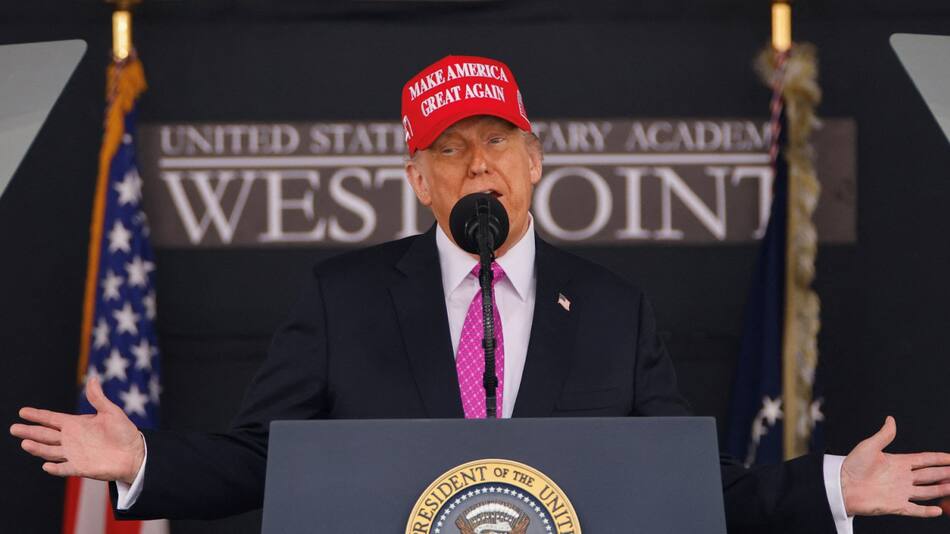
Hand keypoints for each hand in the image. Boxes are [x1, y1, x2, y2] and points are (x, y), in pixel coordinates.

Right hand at [10, 377, 144, 483]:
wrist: (135, 453)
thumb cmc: (124, 432)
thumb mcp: (111, 412)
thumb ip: (98, 398)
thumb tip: (93, 379)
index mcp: (76, 424)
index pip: (52, 419)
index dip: (38, 415)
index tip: (23, 411)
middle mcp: (71, 439)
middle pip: (45, 435)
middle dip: (30, 431)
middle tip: (13, 428)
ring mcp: (74, 454)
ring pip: (50, 451)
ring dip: (38, 448)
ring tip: (25, 442)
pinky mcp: (81, 467)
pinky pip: (65, 468)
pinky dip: (56, 468)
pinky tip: (46, 465)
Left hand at [841, 416, 949, 516]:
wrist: (841, 485)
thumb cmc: (852, 465)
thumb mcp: (869, 446)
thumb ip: (884, 435)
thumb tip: (890, 419)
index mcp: (897, 462)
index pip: (924, 460)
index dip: (938, 458)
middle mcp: (902, 478)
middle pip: (930, 475)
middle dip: (945, 473)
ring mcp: (900, 492)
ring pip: (927, 491)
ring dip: (941, 489)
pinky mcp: (895, 505)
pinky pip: (915, 509)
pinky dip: (927, 511)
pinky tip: (939, 509)